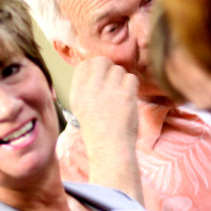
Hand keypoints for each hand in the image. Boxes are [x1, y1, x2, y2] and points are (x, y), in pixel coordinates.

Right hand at [69, 57, 142, 201]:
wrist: (110, 149)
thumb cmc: (97, 131)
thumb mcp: (80, 109)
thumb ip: (85, 89)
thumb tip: (94, 69)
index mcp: (78, 92)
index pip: (84, 64)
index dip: (95, 68)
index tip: (101, 78)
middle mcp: (91, 88)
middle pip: (102, 61)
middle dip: (110, 69)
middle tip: (114, 83)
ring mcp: (108, 90)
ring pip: (119, 69)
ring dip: (122, 80)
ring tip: (121, 96)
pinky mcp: (125, 94)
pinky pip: (132, 78)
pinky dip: (132, 87)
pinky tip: (129, 98)